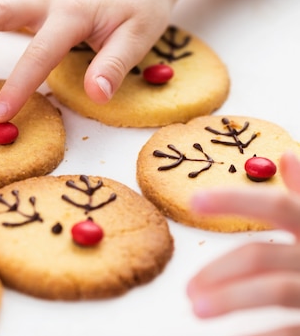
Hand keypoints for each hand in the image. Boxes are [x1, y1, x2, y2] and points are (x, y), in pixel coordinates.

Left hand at [188, 151, 299, 335]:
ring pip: (275, 291)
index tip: (194, 201)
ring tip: (196, 309)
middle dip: (219, 270)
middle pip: (263, 255)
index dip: (235, 200)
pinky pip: (292, 329)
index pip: (278, 205)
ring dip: (231, 299)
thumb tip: (287, 156)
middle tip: (187, 287)